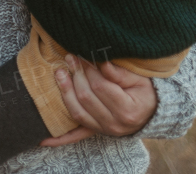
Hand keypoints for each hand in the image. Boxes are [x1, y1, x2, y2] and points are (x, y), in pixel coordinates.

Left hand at [38, 56, 157, 146]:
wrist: (152, 113)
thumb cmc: (145, 93)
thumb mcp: (139, 80)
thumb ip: (119, 73)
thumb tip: (101, 62)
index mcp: (127, 110)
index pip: (100, 87)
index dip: (89, 70)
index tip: (83, 55)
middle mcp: (114, 124)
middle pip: (86, 97)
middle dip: (76, 75)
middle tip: (70, 58)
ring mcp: (104, 130)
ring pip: (77, 112)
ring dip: (65, 91)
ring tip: (59, 72)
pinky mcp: (96, 132)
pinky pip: (75, 134)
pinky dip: (59, 137)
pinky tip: (43, 139)